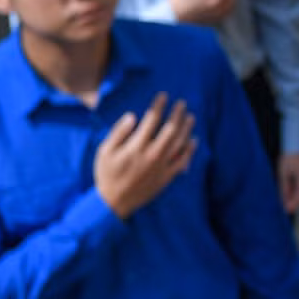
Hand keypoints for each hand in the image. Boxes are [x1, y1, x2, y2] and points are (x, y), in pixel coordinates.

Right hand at [93, 94, 197, 219]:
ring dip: (187, 128)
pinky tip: (193, 140)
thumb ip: (118, 133)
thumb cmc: (107, 174)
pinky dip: (190, 150)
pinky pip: (183, 161)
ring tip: (190, 117)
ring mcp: (162, 166)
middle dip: (177, 114)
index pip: (152, 120)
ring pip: (180, 143)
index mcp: (136, 146)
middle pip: (171, 129)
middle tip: (182, 103)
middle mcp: (152, 155)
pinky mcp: (167, 177)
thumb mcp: (104, 152)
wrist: (114, 202)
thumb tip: (132, 116)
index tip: (163, 96)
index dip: (159, 106)